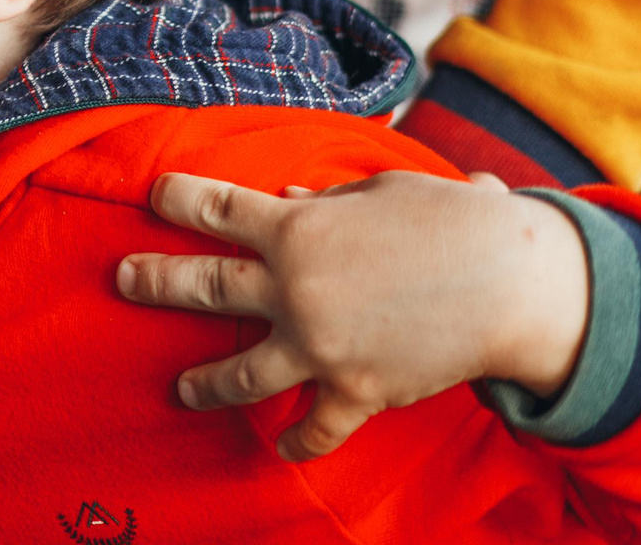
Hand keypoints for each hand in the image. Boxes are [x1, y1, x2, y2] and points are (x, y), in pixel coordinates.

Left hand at [116, 170, 590, 460]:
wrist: (517, 286)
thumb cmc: (452, 223)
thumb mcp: (380, 193)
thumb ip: (327, 202)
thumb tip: (290, 201)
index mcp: (297, 228)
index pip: (214, 209)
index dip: (176, 200)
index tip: (153, 197)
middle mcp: (296, 288)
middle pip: (203, 285)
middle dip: (154, 281)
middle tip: (123, 278)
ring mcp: (321, 346)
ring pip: (240, 372)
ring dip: (203, 382)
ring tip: (178, 389)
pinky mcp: (357, 392)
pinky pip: (316, 428)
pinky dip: (297, 442)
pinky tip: (280, 448)